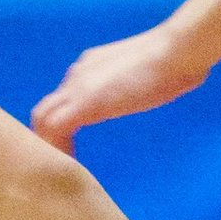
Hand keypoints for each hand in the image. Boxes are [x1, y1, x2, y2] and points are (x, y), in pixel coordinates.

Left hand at [30, 22, 204, 149]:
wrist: (177, 50)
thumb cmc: (178, 60)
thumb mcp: (149, 73)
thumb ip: (138, 83)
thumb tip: (153, 87)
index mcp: (90, 66)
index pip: (62, 97)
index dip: (63, 122)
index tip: (72, 143)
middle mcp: (78, 73)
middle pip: (45, 108)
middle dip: (47, 137)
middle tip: (60, 162)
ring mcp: (79, 85)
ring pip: (43, 118)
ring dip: (49, 145)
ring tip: (63, 169)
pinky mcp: (86, 102)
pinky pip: (55, 129)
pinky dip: (58, 148)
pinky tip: (72, 165)